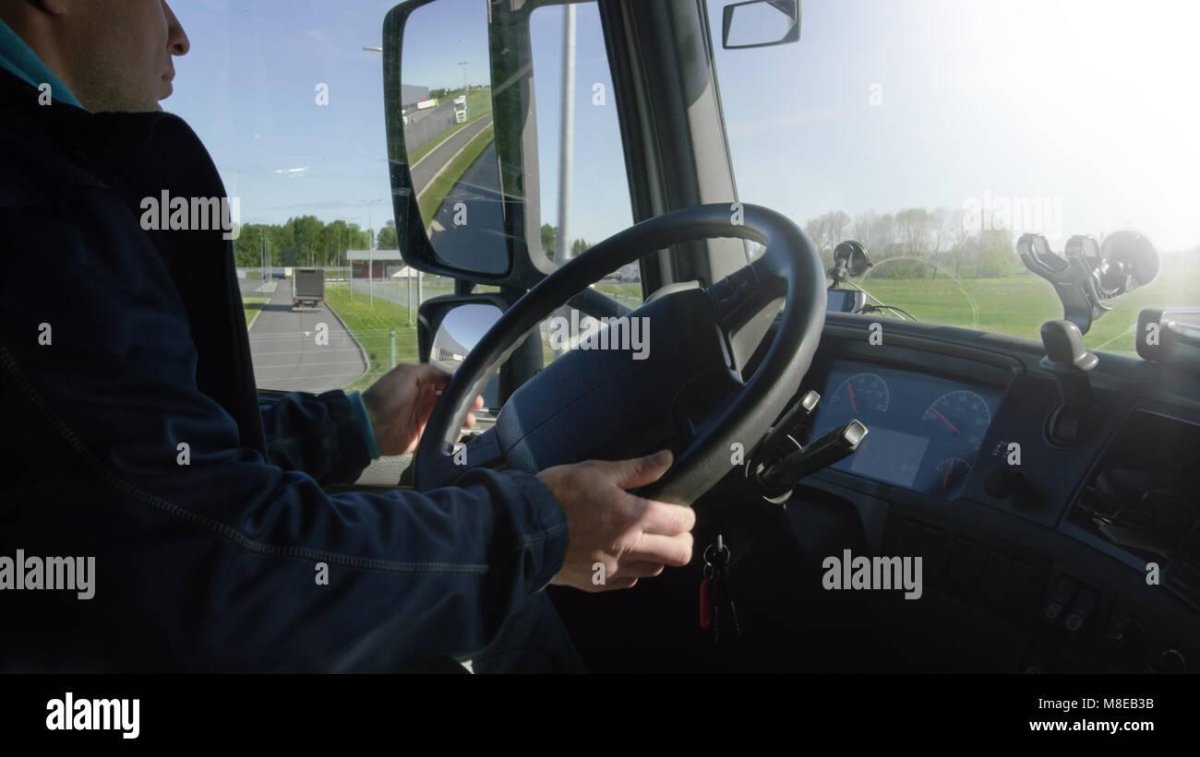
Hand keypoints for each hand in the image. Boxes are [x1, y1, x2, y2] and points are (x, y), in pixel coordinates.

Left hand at [361, 363, 482, 455]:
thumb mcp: (407, 373)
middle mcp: (425, 399)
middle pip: (451, 400)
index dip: (461, 386)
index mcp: (421, 383)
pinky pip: (442, 434)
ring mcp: (425, 418)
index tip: (474, 390)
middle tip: (476, 407)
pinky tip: (460, 432)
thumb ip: (430, 371)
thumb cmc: (388, 396)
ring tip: (469, 421)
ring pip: (450, 416)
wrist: (370, 426)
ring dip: (462, 418)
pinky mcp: (424, 435)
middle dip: (465, 402)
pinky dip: (453, 433)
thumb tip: (450, 376)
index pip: (446, 382)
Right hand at [537, 450, 694, 591]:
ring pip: (657, 570)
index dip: (685, 514)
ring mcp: (615, 569)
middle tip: (669, 529)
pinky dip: (632, 569)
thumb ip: (637, 469)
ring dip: (657, 555)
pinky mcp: (599, 584)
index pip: (681, 521)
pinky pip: (629, 581)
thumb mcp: (597, 472)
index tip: (677, 509)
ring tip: (643, 540)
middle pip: (680, 553)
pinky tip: (620, 554)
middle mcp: (630, 547)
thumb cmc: (558, 494)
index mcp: (633, 516)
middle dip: (682, 540)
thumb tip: (667, 458)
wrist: (522, 529)